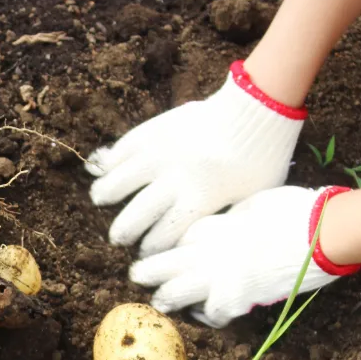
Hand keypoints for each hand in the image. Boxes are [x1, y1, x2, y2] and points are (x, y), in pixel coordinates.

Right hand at [87, 61, 305, 257]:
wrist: (258, 108)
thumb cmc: (261, 158)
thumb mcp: (253, 197)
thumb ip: (226, 218)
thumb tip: (202, 239)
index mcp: (201, 198)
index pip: (165, 233)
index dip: (151, 246)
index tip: (145, 251)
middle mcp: (177, 177)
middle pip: (139, 213)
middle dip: (124, 231)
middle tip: (117, 239)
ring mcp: (163, 150)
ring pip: (122, 178)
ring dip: (106, 192)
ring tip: (99, 200)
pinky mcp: (158, 128)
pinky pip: (125, 146)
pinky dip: (112, 160)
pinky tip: (104, 169)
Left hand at [128, 186, 358, 327]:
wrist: (323, 230)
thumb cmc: (299, 210)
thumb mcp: (256, 203)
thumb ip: (234, 216)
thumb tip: (231, 223)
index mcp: (215, 223)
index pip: (178, 237)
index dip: (171, 245)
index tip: (167, 250)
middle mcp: (209, 249)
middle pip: (162, 263)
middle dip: (147, 271)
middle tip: (138, 276)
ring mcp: (219, 275)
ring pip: (174, 292)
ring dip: (166, 299)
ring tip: (160, 302)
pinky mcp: (236, 298)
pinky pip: (211, 314)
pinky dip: (207, 317)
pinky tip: (205, 316)